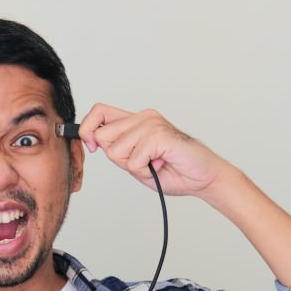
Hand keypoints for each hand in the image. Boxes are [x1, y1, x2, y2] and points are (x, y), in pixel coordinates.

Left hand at [77, 103, 233, 196]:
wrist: (203, 178)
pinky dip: (144, 170)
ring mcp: (151, 123)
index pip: (98, 112)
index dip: (87, 129)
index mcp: (136, 120)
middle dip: (117, 157)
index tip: (93, 147)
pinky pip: (133, 160)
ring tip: (154, 163)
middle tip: (141, 161)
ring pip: (116, 151)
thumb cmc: (173, 171)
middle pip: (103, 135)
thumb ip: (117, 151)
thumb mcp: (135, 162)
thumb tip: (93, 141)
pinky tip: (161, 164)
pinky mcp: (159, 135)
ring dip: (134, 166)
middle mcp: (143, 117)